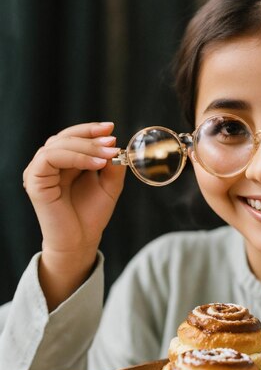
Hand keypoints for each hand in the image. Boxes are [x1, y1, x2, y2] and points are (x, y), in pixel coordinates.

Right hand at [23, 122, 126, 307]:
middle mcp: (49, 164)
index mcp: (64, 162)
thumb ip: (113, 165)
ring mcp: (39, 171)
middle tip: (112, 142)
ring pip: (57, 144)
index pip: (73, 136)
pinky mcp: (35, 181)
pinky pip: (50, 158)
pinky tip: (95, 164)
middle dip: (90, 137)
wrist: (81, 241)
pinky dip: (74, 156)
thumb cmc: (91, 215)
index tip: (111, 128)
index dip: (90, 130)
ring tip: (108, 154)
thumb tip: (116, 145)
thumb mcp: (109, 185)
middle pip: (65, 136)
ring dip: (85, 146)